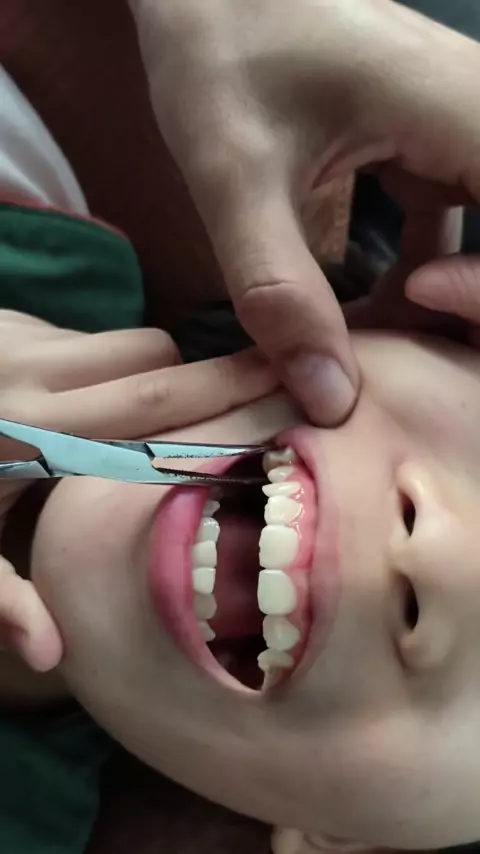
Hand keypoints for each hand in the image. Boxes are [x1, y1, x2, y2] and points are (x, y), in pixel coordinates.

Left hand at [0, 310, 276, 671]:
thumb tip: (55, 656)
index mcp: (31, 435)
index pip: (152, 406)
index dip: (225, 396)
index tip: (287, 384)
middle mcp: (33, 374)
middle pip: (155, 359)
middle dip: (213, 373)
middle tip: (267, 383)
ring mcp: (19, 337)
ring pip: (125, 343)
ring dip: (149, 376)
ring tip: (140, 420)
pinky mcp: (7, 322)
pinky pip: (84, 338)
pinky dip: (103, 367)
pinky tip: (79, 401)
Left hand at [130, 0, 479, 423]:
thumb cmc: (220, 49)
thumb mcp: (236, 177)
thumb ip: (280, 291)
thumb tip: (334, 400)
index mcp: (466, 113)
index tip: (415, 302)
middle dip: (472, 312)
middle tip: (403, 352)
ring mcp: (465, 133)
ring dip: (451, 307)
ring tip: (374, 341)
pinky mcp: (436, 149)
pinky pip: (462, 230)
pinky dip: (430, 280)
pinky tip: (374, 309)